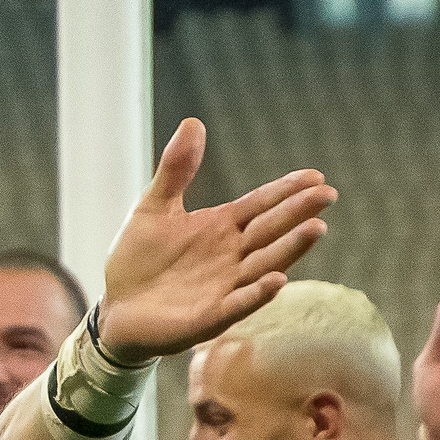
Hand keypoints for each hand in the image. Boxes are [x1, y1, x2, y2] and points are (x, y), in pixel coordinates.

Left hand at [95, 119, 336, 364]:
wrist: (114, 308)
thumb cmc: (137, 260)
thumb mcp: (152, 208)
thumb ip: (176, 170)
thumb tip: (193, 122)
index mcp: (221, 228)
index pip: (261, 204)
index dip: (286, 191)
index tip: (315, 176)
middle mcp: (231, 256)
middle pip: (270, 230)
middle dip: (298, 213)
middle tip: (326, 194)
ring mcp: (224, 287)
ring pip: (264, 265)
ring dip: (289, 249)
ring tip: (315, 228)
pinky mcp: (208, 317)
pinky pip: (238, 304)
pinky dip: (257, 294)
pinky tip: (277, 280)